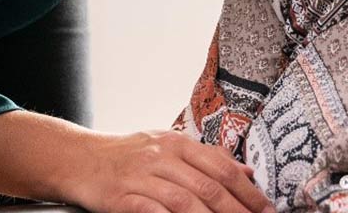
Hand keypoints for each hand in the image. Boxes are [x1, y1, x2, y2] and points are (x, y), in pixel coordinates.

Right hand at [76, 129, 273, 212]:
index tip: (267, 210)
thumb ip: (206, 158)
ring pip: (186, 201)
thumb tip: (245, 171)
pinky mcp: (124, 197)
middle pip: (209, 187)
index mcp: (178, 142)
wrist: (81, 158)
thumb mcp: (167, 146)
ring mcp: (144, 176)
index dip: (248, 191)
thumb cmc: (128, 155)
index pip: (222, 167)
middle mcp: (164, 156)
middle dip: (238, 211)